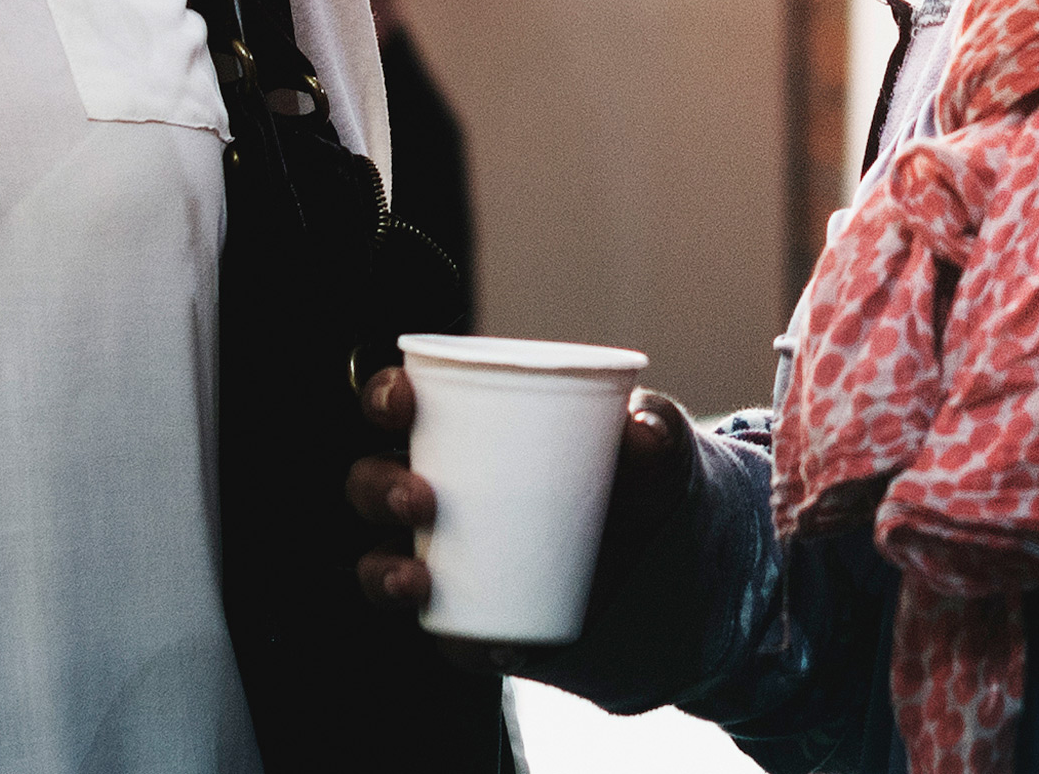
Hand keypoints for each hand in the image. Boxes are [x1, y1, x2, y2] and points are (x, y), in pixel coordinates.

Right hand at [342, 367, 696, 658]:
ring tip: (418, 579)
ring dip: (384, 572)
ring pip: (382, 564)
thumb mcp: (657, 452)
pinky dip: (458, 641)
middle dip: (378, 488)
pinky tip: (487, 642)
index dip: (384, 397)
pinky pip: (447, 637)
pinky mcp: (471, 621)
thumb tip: (640, 430)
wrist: (667, 567)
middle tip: (419, 497)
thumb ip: (656, 433)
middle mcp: (436, 493)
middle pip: (372, 483)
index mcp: (461, 431)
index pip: (399, 405)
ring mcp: (446, 561)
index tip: (404, 401)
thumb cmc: (638, 480)